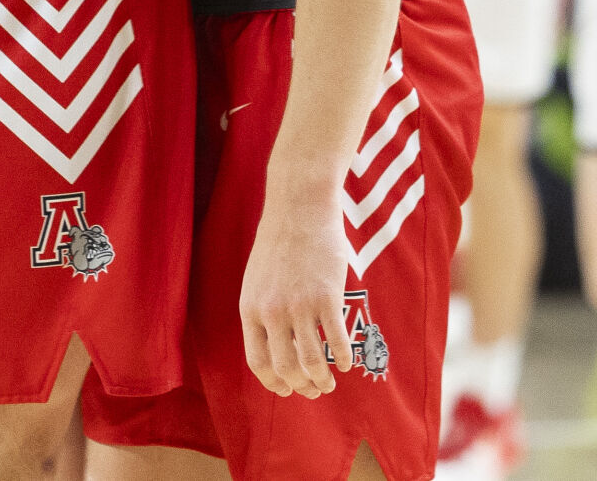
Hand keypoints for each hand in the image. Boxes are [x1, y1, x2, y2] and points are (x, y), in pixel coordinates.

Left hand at [239, 189, 350, 399]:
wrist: (298, 205)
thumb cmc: (279, 240)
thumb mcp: (256, 278)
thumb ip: (263, 310)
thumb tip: (277, 344)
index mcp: (250, 307)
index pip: (258, 361)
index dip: (274, 382)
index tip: (287, 390)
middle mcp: (272, 311)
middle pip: (286, 368)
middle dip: (302, 386)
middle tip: (315, 389)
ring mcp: (300, 305)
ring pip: (312, 362)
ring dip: (323, 379)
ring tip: (330, 382)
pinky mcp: (327, 296)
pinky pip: (336, 341)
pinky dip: (342, 358)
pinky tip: (345, 362)